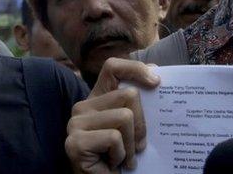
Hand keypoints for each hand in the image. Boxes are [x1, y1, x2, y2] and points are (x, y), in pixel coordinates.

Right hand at [66, 57, 159, 173]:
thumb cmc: (118, 158)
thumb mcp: (130, 128)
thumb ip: (135, 105)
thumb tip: (156, 75)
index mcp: (95, 99)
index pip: (113, 68)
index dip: (135, 68)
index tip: (157, 82)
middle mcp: (82, 107)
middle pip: (129, 95)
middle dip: (142, 125)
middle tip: (136, 146)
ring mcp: (75, 123)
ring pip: (125, 117)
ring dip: (132, 145)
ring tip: (123, 158)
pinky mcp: (76, 142)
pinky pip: (115, 138)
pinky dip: (121, 155)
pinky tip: (112, 165)